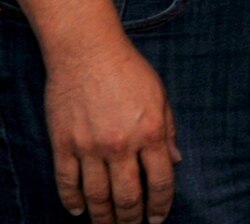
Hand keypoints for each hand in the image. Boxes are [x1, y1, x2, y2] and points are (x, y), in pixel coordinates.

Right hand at [43, 35, 178, 223]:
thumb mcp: (160, 97)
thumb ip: (168, 131)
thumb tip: (176, 161)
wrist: (88, 52)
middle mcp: (121, 145)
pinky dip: (72, 201)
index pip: (161, 181)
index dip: (161, 205)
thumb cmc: (128, 70)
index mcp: (150, 132)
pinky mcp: (64, 144)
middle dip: (131, 219)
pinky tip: (78, 211)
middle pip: (128, 196)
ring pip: (96, 196)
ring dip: (103, 217)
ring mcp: (90, 147)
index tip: (158, 218)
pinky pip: (67, 182)